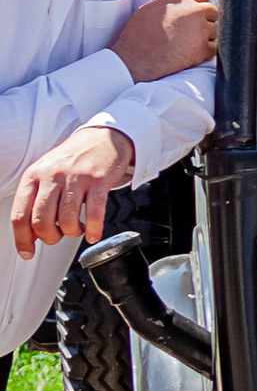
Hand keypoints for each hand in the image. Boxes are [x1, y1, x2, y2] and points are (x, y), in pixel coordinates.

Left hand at [12, 123, 135, 260]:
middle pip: (41, 221)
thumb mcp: (45, 174)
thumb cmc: (71, 161)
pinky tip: (93, 233)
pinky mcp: (98, 181)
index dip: (22, 239)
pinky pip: (94, 214)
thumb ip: (35, 201)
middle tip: (57, 237)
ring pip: (66, 220)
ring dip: (71, 233)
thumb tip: (30, 235)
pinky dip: (93, 230)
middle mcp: (52, 176)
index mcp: (33, 176)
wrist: (101, 138)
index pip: (20, 215)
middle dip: (49, 238)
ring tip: (75, 229)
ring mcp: (76, 178)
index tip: (27, 252)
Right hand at [111, 0, 217, 82]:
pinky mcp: (202, 49)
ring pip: (215, 30)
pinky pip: (214, 48)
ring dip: (206, 36)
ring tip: (189, 43)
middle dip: (205, 20)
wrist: (134, 59)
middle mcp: (193, 10)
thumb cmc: (138, 33)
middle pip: (212, 12)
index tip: (191, 17)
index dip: (197, 7)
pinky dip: (206, 51)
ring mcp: (200, 30)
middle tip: (191, 32)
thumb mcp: (150, 7)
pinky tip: (192, 53)